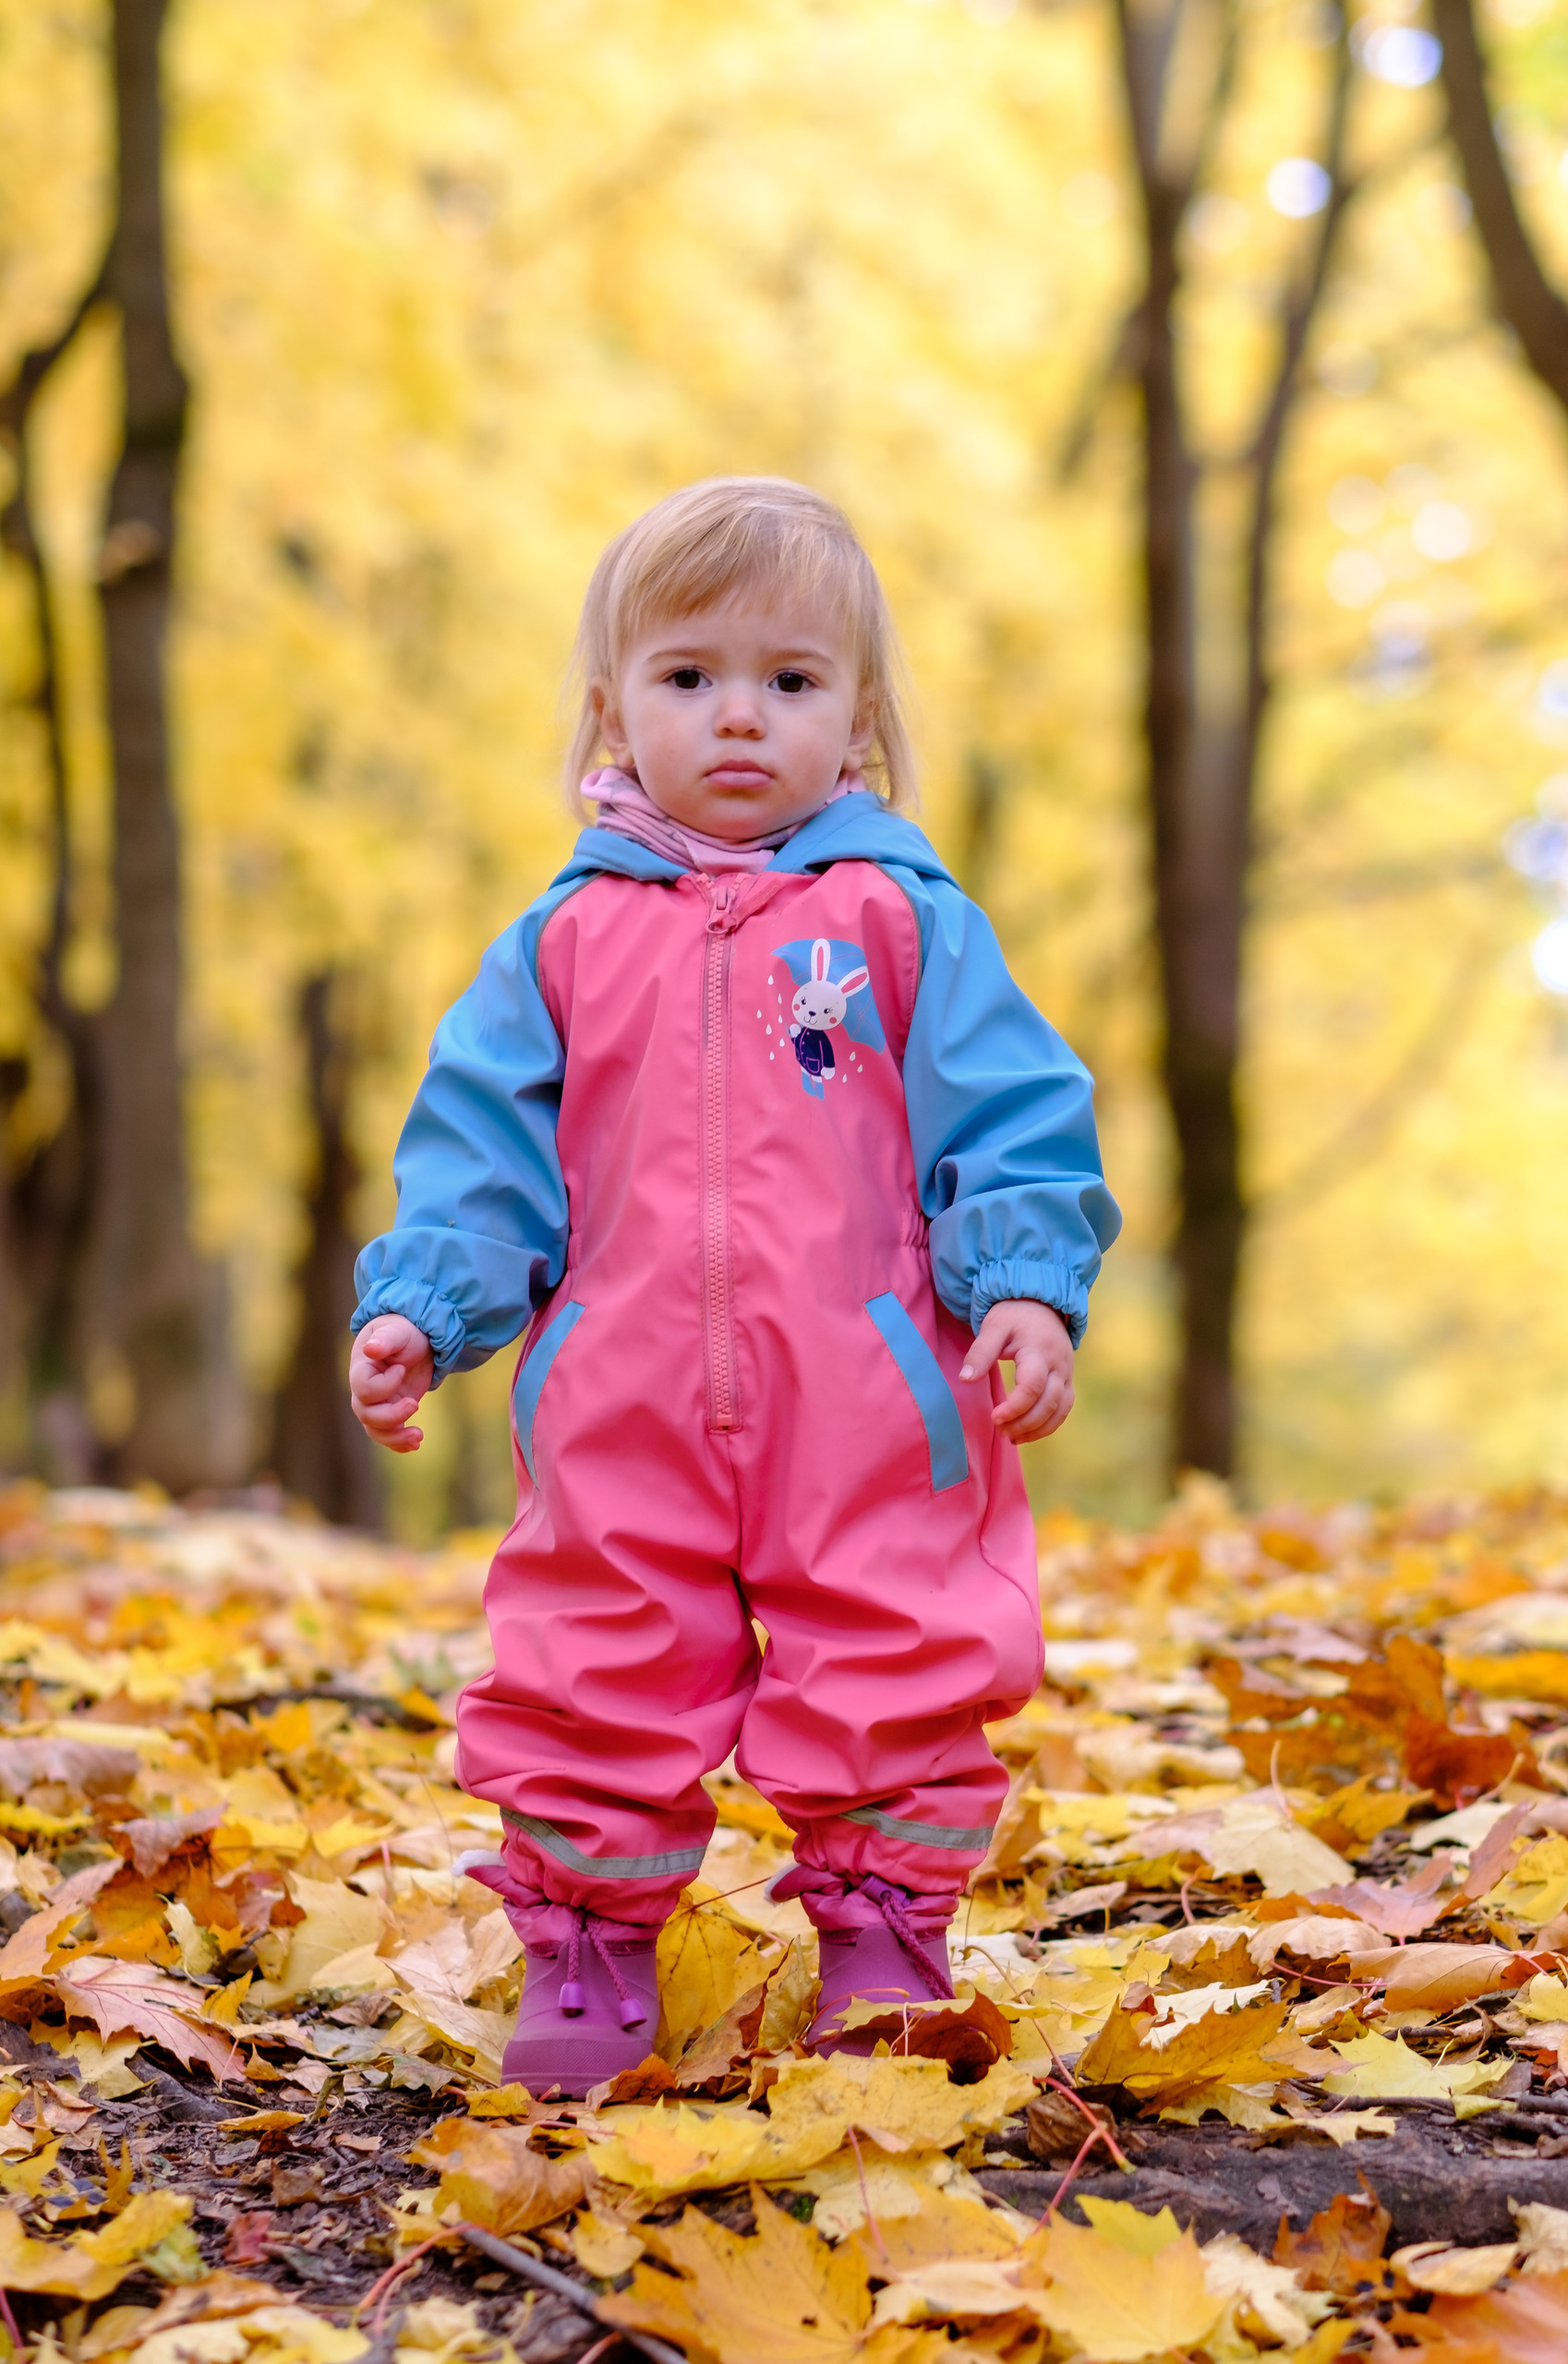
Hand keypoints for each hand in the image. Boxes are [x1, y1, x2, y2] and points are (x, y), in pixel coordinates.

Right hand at [350, 1314, 434, 1452]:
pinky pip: (388, 1434)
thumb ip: (385, 1340)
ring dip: (396, 1437)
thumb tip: (370, 1348)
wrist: (415, 1339)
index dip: (384, 1385)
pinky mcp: (392, 1412)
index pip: (364, 1389)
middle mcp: (364, 1390)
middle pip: (366, 1414)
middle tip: (415, 1404)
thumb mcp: (397, 1331)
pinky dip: (400, 1443)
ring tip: (419, 1437)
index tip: (401, 1368)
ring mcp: (378, 1403)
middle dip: (391, 1416)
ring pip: (376, 1430)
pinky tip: (416, 1444)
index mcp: (361, 1369)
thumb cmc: (403, 1331)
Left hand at [960, 1298, 1074, 1443]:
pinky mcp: (1068, 1379)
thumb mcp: (993, 1327)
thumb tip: (965, 1379)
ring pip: (1060, 1410)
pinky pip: (1064, 1408)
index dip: (1014, 1407)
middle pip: (1049, 1403)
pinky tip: (1027, 1433)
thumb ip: (980, 1352)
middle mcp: (1059, 1364)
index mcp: (1039, 1351)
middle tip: (999, 1430)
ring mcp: (1067, 1373)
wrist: (1041, 1303)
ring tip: (1011, 1437)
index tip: (994, 1418)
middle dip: (1024, 1423)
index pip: (1032, 1386)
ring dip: (1038, 1429)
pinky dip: (1049, 1425)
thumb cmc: (1013, 1316)